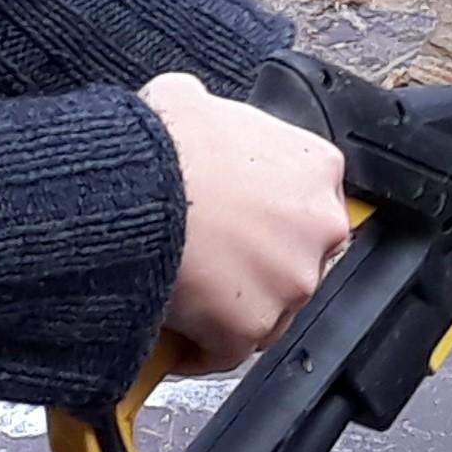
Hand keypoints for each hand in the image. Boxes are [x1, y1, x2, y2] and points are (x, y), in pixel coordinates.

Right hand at [142, 72, 350, 368]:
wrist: (132, 189)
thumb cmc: (159, 145)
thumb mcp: (191, 100)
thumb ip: (216, 117)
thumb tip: (196, 114)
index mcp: (316, 167)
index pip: (308, 205)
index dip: (269, 220)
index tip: (245, 228)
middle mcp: (319, 226)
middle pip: (295, 260)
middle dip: (258, 266)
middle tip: (213, 262)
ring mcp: (292, 281)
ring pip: (269, 310)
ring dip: (234, 308)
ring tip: (189, 298)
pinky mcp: (253, 326)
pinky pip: (228, 351)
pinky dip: (202, 349)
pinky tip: (175, 337)